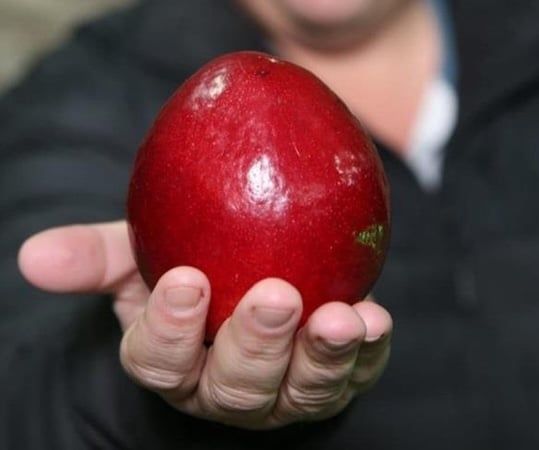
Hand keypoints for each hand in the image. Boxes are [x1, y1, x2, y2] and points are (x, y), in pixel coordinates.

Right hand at [18, 221, 391, 428]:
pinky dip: (366, 350)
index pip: (160, 363)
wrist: (252, 271)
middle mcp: (229, 388)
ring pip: (299, 390)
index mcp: (176, 363)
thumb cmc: (192, 266)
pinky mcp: (336, 376)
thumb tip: (33, 256)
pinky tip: (373, 319)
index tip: (184, 281)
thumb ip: (97, 258)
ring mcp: (286, 390)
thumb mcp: (140, 255)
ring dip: (321, 355)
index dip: (169, 331)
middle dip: (254, 345)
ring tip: (339, 317)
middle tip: (274, 297)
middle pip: (234, 386)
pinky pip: (354, 373)